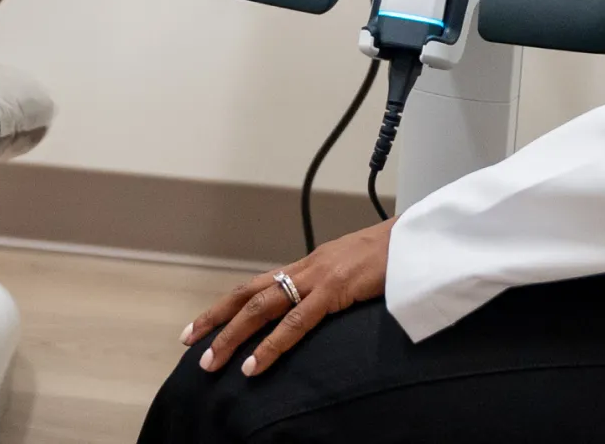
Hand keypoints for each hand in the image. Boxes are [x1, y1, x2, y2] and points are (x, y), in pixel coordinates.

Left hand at [181, 219, 393, 376]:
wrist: (415, 238)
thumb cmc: (390, 256)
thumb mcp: (351, 271)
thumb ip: (329, 287)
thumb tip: (314, 308)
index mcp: (308, 266)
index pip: (257, 285)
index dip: (227, 305)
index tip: (201, 325)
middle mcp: (306, 268)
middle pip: (249, 293)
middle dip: (216, 318)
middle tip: (188, 342)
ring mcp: (318, 278)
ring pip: (262, 307)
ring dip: (232, 336)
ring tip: (211, 363)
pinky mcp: (335, 290)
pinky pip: (295, 322)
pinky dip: (271, 346)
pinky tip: (253, 366)